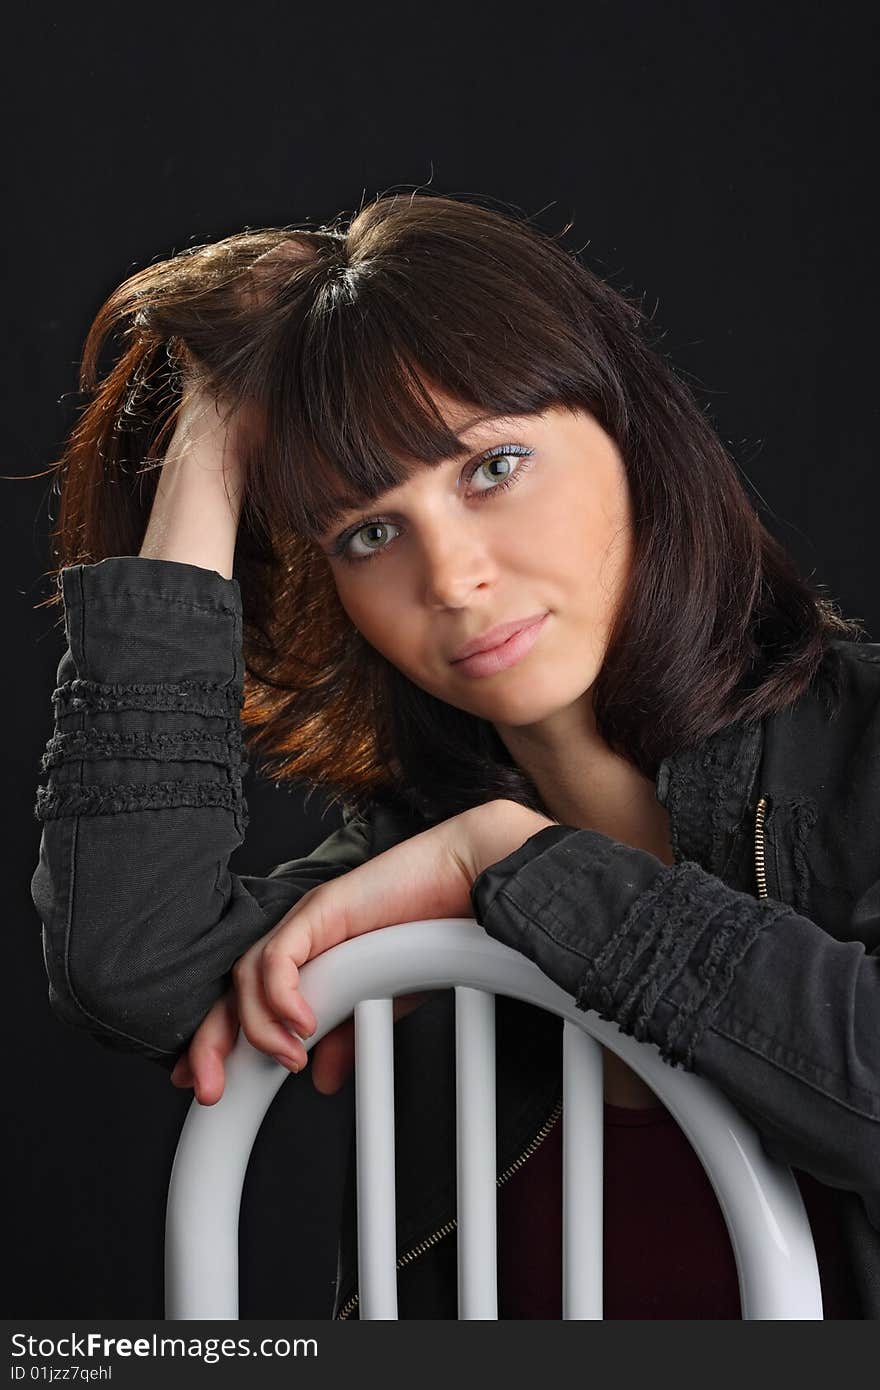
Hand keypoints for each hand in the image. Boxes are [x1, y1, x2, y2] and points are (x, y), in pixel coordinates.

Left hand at [170, 799, 554, 1103]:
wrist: (466, 879)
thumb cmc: (432, 929)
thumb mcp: (384, 1002)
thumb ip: (349, 1037)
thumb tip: (320, 1079)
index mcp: (306, 959)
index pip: (244, 1003)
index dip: (218, 1042)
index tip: (208, 1085)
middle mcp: (297, 938)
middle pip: (231, 989)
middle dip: (210, 1042)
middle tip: (206, 1088)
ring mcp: (306, 921)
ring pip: (249, 974)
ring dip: (257, 1026)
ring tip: (287, 1060)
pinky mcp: (323, 908)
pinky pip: (282, 955)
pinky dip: (282, 995)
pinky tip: (301, 1025)